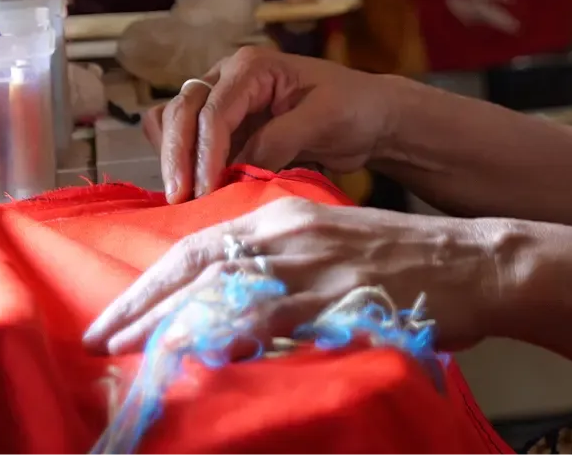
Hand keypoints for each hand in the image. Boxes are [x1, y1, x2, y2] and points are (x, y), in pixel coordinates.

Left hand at [82, 197, 506, 355]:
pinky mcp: (341, 299)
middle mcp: (290, 232)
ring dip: (173, 324)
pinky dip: (236, 336)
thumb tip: (226, 305)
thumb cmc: (400, 263)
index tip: (114, 315)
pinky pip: (276, 319)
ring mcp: (315, 266)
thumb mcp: (328, 247)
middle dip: (143, 304)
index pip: (199, 245)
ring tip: (133, 355)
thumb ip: (278, 267)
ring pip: (226, 292)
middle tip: (100, 338)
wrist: (471, 262)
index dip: (151, 281)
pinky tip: (206, 357)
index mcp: (284, 215)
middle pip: (198, 265)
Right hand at [142, 48, 398, 202]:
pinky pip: (186, 136)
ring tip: (180, 197)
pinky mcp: (225, 127)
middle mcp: (228, 78)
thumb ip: (278, 141)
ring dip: (172, 155)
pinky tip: (185, 183)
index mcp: (252, 67)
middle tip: (180, 199)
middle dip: (177, 154)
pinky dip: (177, 156)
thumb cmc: (353, 108)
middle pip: (182, 110)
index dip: (204, 152)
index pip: (213, 110)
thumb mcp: (322, 120)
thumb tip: (237, 170)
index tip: (203, 191)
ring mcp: (223, 101)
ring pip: (174, 120)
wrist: (370, 117)